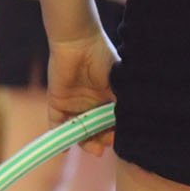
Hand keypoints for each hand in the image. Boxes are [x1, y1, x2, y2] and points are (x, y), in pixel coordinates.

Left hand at [46, 29, 118, 154]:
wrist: (78, 41)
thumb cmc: (101, 57)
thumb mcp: (117, 82)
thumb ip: (122, 103)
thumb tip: (133, 123)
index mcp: (105, 98)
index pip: (109, 123)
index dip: (113, 133)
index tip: (118, 139)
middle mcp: (89, 103)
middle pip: (94, 130)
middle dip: (99, 141)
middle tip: (103, 148)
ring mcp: (72, 104)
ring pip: (78, 130)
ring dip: (84, 142)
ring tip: (93, 149)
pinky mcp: (56, 102)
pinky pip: (57, 124)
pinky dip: (60, 137)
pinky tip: (67, 147)